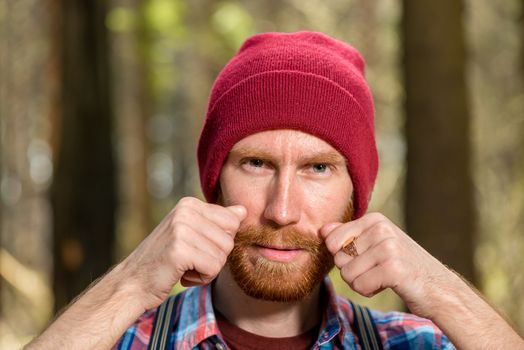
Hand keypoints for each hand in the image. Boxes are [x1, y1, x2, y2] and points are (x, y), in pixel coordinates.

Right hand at [121, 197, 245, 310]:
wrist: (132, 282)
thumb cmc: (164, 260)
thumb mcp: (191, 234)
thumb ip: (217, 221)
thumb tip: (243, 210)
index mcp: (190, 203)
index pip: (233, 222)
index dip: (218, 242)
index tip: (194, 247)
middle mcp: (186, 210)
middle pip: (229, 240)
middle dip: (214, 258)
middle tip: (188, 260)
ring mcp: (182, 228)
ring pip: (223, 256)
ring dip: (207, 270)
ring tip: (183, 267)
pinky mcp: (180, 249)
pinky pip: (213, 268)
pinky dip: (201, 278)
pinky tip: (181, 274)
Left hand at [320, 212, 453, 317]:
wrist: (439, 287)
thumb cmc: (402, 265)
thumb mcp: (375, 244)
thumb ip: (347, 234)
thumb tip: (322, 229)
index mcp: (374, 218)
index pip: (331, 240)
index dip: (344, 256)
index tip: (367, 257)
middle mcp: (381, 228)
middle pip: (338, 258)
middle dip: (353, 271)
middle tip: (378, 270)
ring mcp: (388, 246)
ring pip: (347, 274)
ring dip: (361, 283)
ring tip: (384, 277)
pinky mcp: (393, 268)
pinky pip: (360, 285)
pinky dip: (369, 291)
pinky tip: (389, 284)